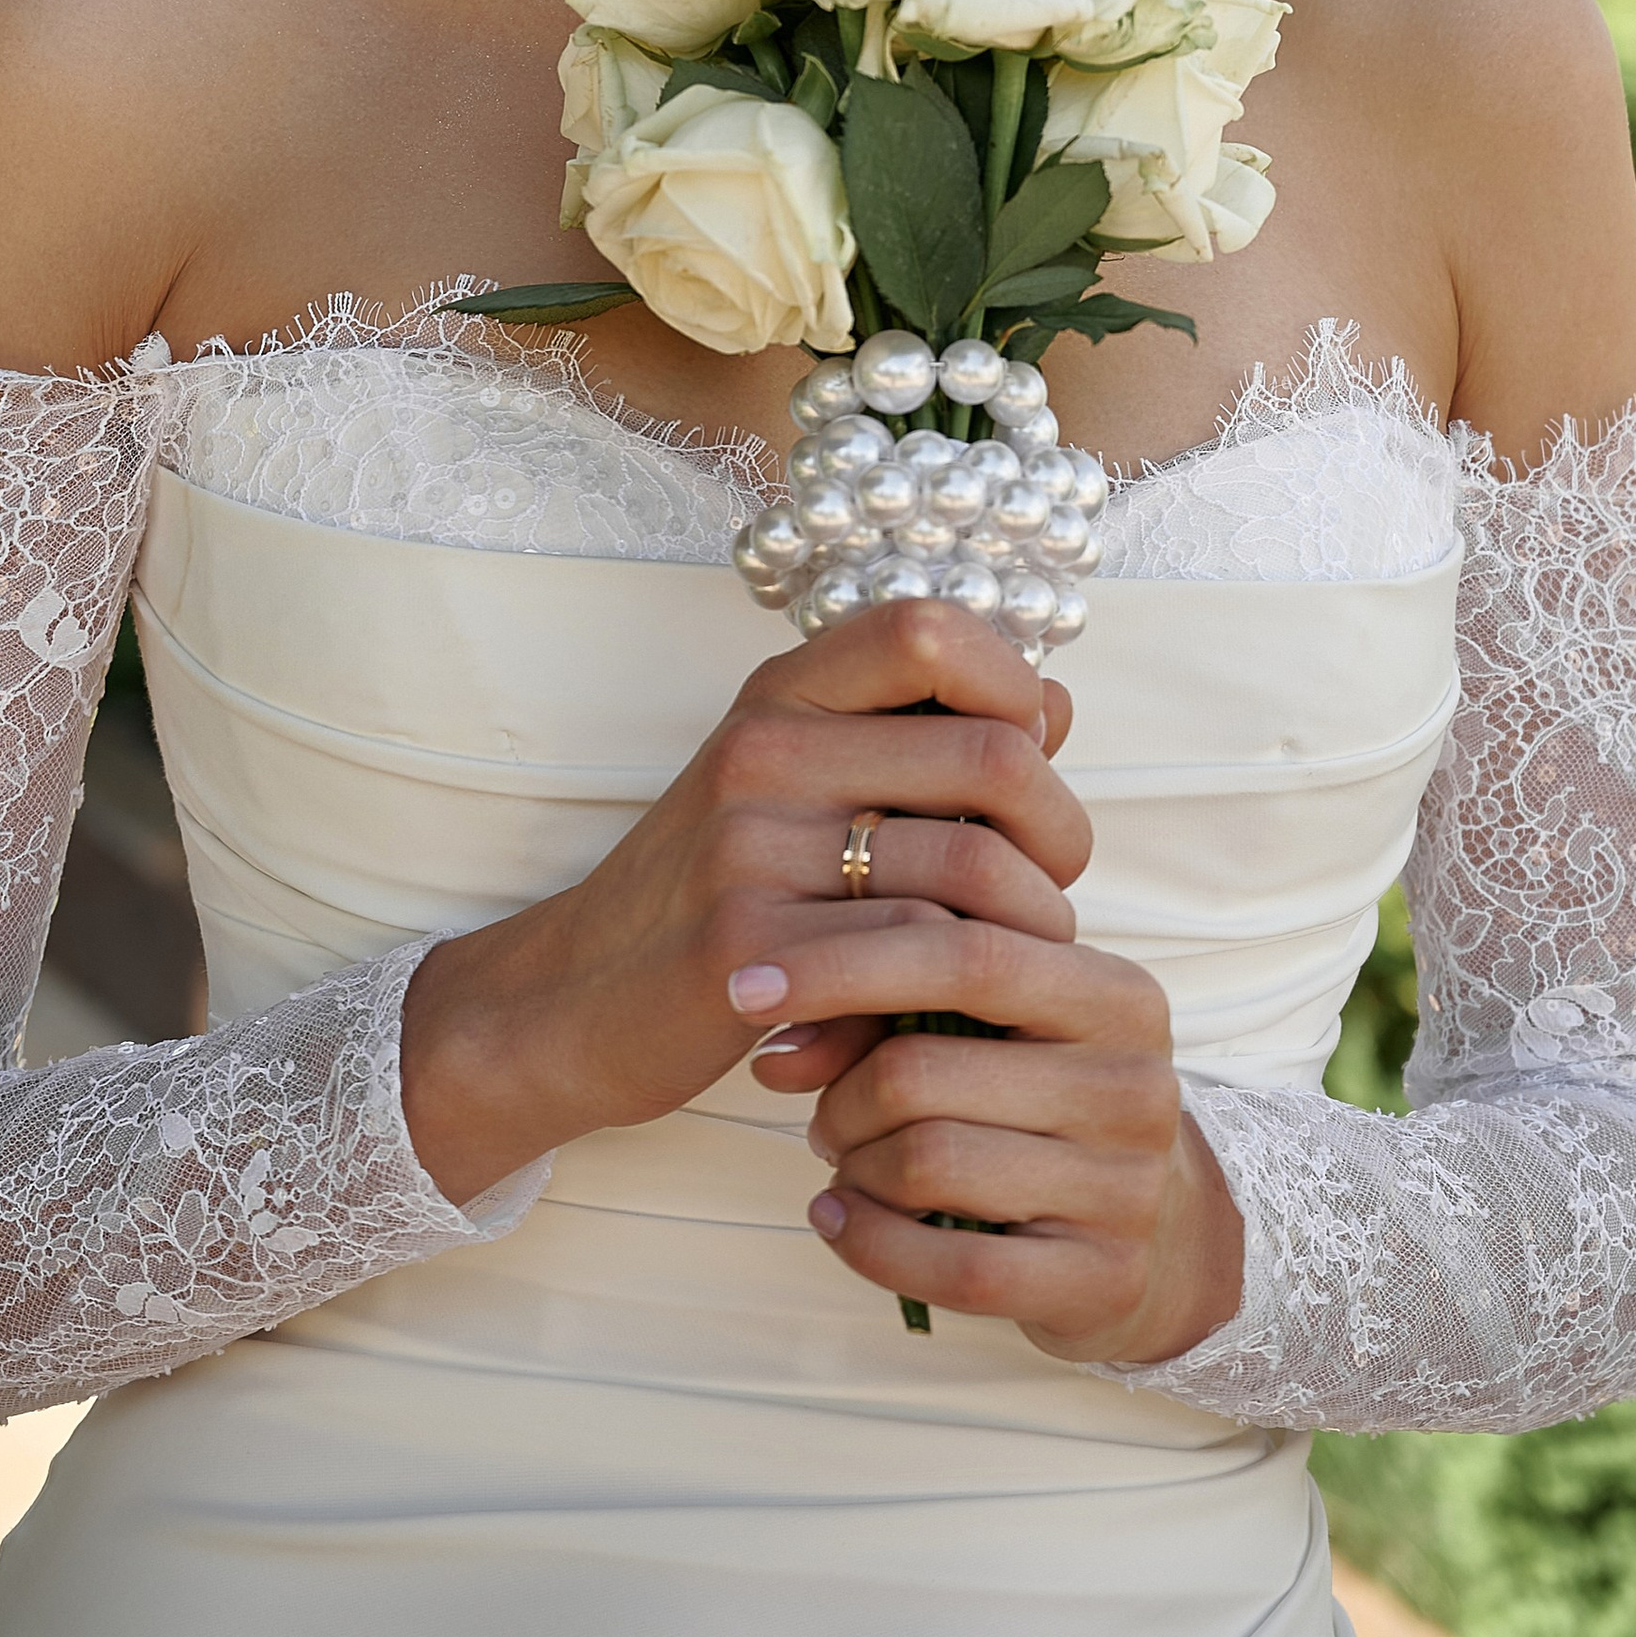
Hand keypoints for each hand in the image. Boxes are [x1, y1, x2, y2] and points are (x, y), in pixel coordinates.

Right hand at [399, 600, 1086, 1206]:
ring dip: (1032, 925)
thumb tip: (1051, 702)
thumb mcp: (798, 781)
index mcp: (782, 694)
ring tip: (1017, 955)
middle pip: (992, 754)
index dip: (1014, 685)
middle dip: (1060, 829)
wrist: (575, 998)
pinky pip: (916, 956)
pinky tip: (950, 1011)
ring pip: (973, 866)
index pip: (929, 625)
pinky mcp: (748, 948)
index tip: (1027, 759)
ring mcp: (750, 847)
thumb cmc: (717, 889)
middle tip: (1051, 882)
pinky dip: (962, 991)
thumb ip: (915, 737)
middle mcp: (764, 750)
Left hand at [800, 953, 1244, 1365]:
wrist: (1163, 1234)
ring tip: (849, 1164)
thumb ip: (897, 1004)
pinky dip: (868, 1242)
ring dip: (854, 1166)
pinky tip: (839, 1221)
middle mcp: (1134, 1082)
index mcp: (1113, 993)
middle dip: (841, 1094)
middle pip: (923, 1068)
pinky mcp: (1104, 1276)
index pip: (965, 951)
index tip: (747, 985)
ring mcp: (1127, 1186)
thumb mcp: (994, 1032)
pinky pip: (951, 1263)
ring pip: (927, 1161)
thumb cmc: (1040, 1106)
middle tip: (822, 1113)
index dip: (844, 963)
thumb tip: (769, 1035)